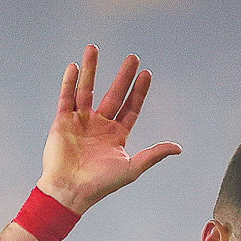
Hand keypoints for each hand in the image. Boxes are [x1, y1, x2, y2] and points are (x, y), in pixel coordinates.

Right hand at [39, 44, 180, 212]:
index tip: (146, 73)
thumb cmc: (100, 184)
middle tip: (133, 57)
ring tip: (93, 48)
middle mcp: (99, 126)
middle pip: (113, 94)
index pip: (130, 108)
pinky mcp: (62, 122)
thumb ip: (153, 155)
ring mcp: (80, 122)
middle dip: (123, 76)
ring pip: (87, 90)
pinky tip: (74, 67)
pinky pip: (67, 98)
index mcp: (116, 135)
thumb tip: (178, 148)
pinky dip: (70, 83)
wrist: (69, 191)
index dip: (138, 91)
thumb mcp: (132, 168)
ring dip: (90, 69)